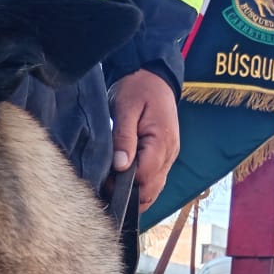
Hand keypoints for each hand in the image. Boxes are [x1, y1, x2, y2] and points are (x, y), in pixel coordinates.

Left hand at [109, 69, 180, 211]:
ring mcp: (169, 157)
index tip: (103, 181)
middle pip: (151, 190)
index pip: (144, 177)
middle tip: (104, 189)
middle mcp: (170, 153)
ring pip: (153, 189)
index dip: (123, 185)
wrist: (153, 77)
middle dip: (129, 195)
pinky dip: (140, 186)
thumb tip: (121, 165)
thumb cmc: (138, 89)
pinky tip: (122, 182)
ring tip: (111, 187)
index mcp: (162, 142)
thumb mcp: (126, 108)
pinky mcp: (164, 157)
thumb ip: (124, 137)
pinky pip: (154, 180)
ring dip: (134, 194)